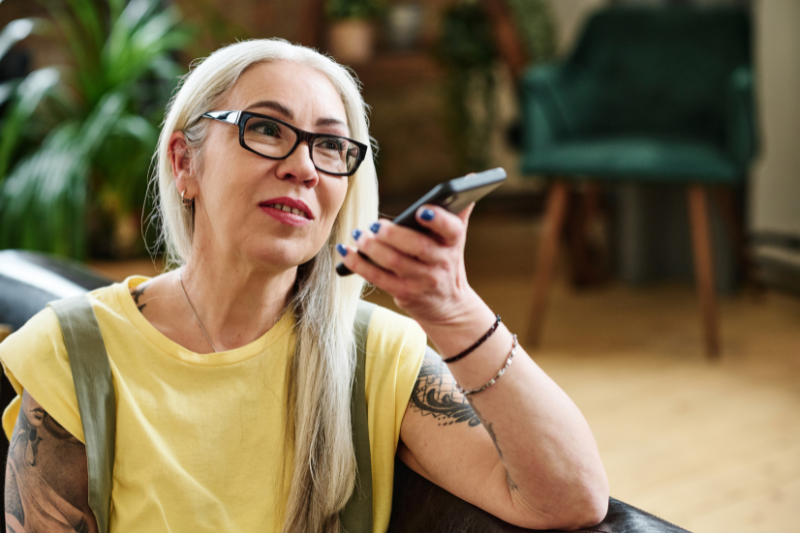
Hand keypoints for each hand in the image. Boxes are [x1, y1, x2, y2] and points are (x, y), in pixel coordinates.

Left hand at [336, 203, 479, 327]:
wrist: (448, 306)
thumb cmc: (447, 262)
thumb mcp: (455, 238)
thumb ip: (458, 210)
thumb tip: (472, 176)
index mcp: (453, 242)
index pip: (451, 229)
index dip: (438, 220)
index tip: (421, 211)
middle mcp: (440, 262)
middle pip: (418, 247)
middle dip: (394, 235)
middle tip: (375, 225)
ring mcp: (422, 280)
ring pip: (394, 263)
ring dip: (372, 249)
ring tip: (359, 235)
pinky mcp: (404, 293)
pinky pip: (378, 278)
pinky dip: (359, 264)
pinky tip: (346, 251)